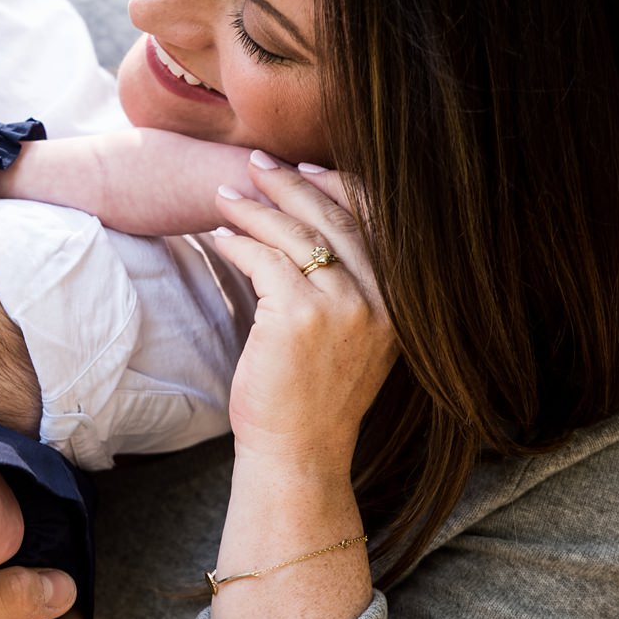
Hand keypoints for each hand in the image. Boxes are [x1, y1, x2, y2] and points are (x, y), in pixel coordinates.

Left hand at [211, 152, 397, 472]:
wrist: (299, 454)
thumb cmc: (312, 400)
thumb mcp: (347, 339)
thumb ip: (343, 290)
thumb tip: (306, 232)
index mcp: (399, 304)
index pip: (376, 223)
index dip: (338, 187)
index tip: (305, 167)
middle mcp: (380, 301)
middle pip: (336, 220)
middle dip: (293, 185)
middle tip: (257, 163)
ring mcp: (343, 307)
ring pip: (296, 235)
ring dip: (257, 209)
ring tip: (225, 195)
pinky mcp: (299, 316)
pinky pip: (263, 260)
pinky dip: (237, 243)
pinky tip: (218, 237)